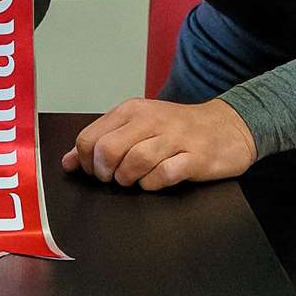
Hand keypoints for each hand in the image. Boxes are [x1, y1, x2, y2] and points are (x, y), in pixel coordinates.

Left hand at [61, 98, 256, 190]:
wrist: (228, 125)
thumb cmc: (177, 129)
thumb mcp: (137, 127)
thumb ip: (101, 141)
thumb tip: (67, 163)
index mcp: (131, 110)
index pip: (89, 137)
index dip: (85, 162)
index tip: (95, 171)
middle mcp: (150, 120)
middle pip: (107, 150)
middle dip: (103, 173)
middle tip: (113, 179)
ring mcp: (174, 137)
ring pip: (133, 162)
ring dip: (127, 179)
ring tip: (134, 180)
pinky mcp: (195, 157)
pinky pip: (164, 175)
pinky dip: (153, 184)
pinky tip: (155, 181)